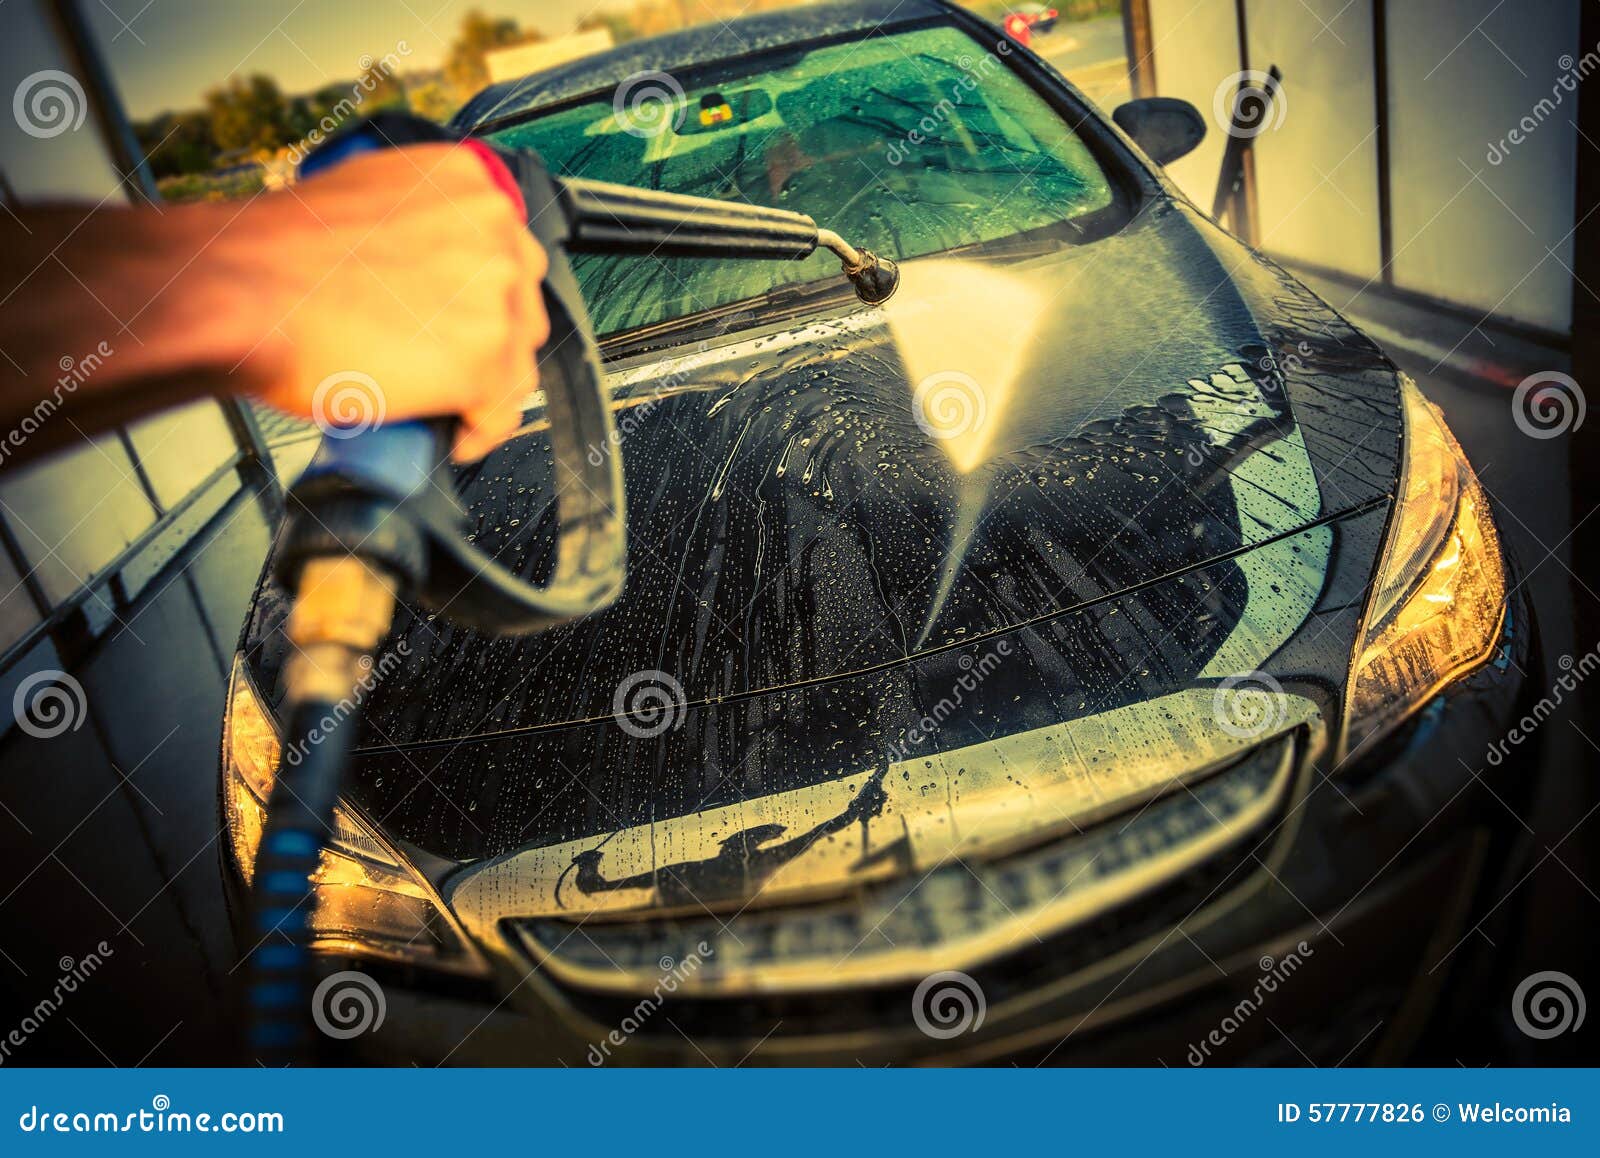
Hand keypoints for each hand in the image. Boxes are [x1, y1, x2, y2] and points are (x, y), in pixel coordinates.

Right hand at [240, 144, 548, 460]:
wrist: (238, 290)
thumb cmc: (275, 254)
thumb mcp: (366, 200)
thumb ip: (417, 221)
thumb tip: (428, 267)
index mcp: (467, 183)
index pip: (510, 252)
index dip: (488, 298)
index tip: (469, 320)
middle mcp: (493, 233)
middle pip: (522, 309)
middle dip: (491, 343)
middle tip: (449, 365)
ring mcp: (493, 300)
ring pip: (518, 365)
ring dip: (487, 391)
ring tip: (446, 405)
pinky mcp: (481, 363)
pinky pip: (501, 414)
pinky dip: (479, 433)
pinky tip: (454, 436)